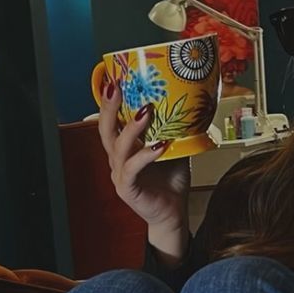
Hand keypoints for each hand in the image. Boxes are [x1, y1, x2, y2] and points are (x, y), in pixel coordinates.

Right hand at [97, 79, 190, 235]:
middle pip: (105, 130)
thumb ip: (173, 130)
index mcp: (125, 148)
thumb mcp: (173, 149)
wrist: (173, 213)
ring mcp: (120, 175)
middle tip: (115, 87)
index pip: (112, 121)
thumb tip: (188, 104)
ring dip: (132, 127)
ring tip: (146, 111)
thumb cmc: (170, 181)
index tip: (113, 79)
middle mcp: (117, 159)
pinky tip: (160, 145)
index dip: (110, 102)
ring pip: (118, 147)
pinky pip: (133, 169)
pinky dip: (146, 155)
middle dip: (109, 107)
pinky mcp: (127, 189)